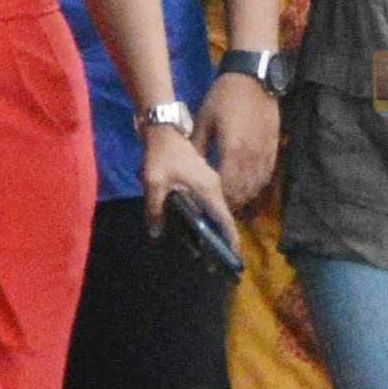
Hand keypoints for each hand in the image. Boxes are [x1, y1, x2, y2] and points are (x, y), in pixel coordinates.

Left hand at [139, 121, 237, 249]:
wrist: (163, 129)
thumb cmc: (161, 155)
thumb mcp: (154, 183)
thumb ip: (155, 209)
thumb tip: (156, 233)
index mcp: (208, 188)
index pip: (225, 217)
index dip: (230, 237)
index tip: (233, 256)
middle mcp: (215, 185)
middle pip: (224, 215)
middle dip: (222, 237)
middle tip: (214, 260)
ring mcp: (211, 180)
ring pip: (218, 208)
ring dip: (215, 226)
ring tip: (206, 247)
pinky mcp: (204, 178)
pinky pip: (211, 201)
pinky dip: (208, 215)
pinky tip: (197, 225)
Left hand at [194, 71, 280, 208]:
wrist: (254, 77)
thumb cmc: (225, 96)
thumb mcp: (204, 119)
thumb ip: (197, 146)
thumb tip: (188, 168)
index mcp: (232, 149)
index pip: (225, 185)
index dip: (218, 200)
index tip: (209, 208)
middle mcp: (251, 156)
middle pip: (242, 190)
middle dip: (231, 203)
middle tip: (220, 211)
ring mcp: (265, 153)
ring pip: (256, 186)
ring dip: (245, 198)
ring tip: (233, 204)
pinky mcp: (274, 148)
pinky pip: (267, 175)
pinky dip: (258, 186)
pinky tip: (250, 190)